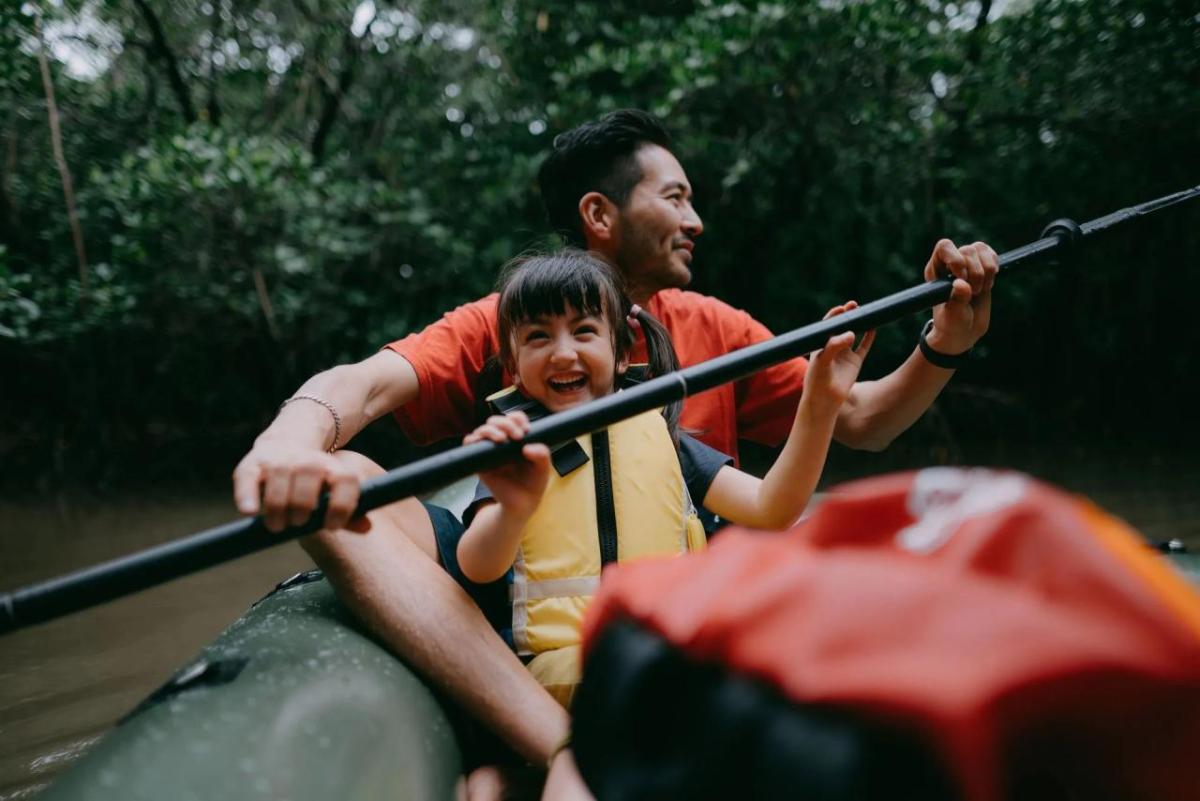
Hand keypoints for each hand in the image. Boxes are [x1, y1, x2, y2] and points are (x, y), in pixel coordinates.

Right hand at [232, 440, 362, 533]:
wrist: (287, 443)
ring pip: (279, 484)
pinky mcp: (252, 465)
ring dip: (277, 511)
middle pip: (308, 488)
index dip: (341, 507)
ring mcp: (279, 462)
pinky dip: (247, 496)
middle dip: (302, 512)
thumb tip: (366, 529)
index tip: (332, 526)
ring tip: (278, 525)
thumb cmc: (314, 480)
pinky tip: (251, 512)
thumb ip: (350, 512)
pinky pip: (247, 480)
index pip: (345, 482)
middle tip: (297, 523)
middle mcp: (307, 462)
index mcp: (333, 468)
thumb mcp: (335, 490)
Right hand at [464, 412, 551, 518]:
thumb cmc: (533, 484)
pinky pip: (470, 444)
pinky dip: (474, 440)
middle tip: (517, 436)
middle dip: (506, 423)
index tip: (526, 429)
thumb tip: (527, 448)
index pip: (514, 418)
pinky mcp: (479, 462)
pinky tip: (487, 444)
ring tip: (502, 439)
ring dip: (491, 429)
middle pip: (496, 420)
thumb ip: (542, 456)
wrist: (521, 504)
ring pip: (482, 429)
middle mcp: (502, 442)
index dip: (518, 418)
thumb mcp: (543, 468)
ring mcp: (489, 451)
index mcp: (517, 438)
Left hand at [804, 301, 875, 415]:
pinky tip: (874, 326)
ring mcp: (844, 354)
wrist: (825, 399)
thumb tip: (852, 333)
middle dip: (847, 315)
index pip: (827, 325)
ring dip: (858, 323)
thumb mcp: (823, 360)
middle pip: (841, 327)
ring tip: (864, 311)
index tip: (841, 309)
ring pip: (853, 334)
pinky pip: (864, 346)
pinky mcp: (855, 362)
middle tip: (853, 305)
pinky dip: (869, 337)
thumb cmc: (817, 379)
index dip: (834, 315)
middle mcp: (832, 347)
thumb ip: (834, 346)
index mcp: (820, 345)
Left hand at [923, 239, 998, 353]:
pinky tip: (988, 283)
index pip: (944, 247)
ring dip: (986, 271)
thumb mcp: (953, 315)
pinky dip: (994, 267)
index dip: (956, 259)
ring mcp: (967, 264)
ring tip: (981, 289)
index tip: (962, 279)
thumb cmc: (952, 324)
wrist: (964, 331)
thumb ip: (957, 300)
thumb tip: (961, 284)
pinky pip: (991, 255)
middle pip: (967, 250)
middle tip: (973, 293)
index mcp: (936, 270)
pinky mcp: (982, 268)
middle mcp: (950, 263)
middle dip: (975, 273)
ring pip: (981, 249)